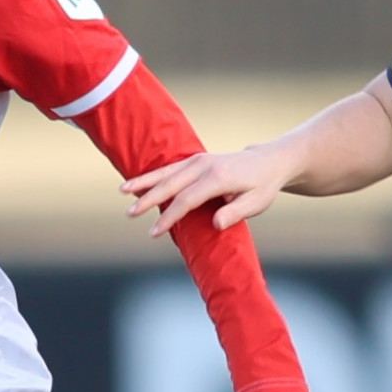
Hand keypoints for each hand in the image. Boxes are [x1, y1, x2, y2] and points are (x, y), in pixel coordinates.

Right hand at [128, 143, 290, 238]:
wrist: (268, 162)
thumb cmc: (262, 186)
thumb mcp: (257, 203)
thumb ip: (235, 213)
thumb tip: (215, 224)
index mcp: (218, 177)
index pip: (187, 199)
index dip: (169, 216)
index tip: (154, 231)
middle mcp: (204, 165)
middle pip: (170, 183)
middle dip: (148, 199)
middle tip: (130, 214)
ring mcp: (198, 160)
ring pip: (165, 172)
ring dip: (143, 182)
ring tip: (123, 191)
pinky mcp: (194, 160)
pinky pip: (169, 168)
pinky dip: (151, 175)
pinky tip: (135, 182)